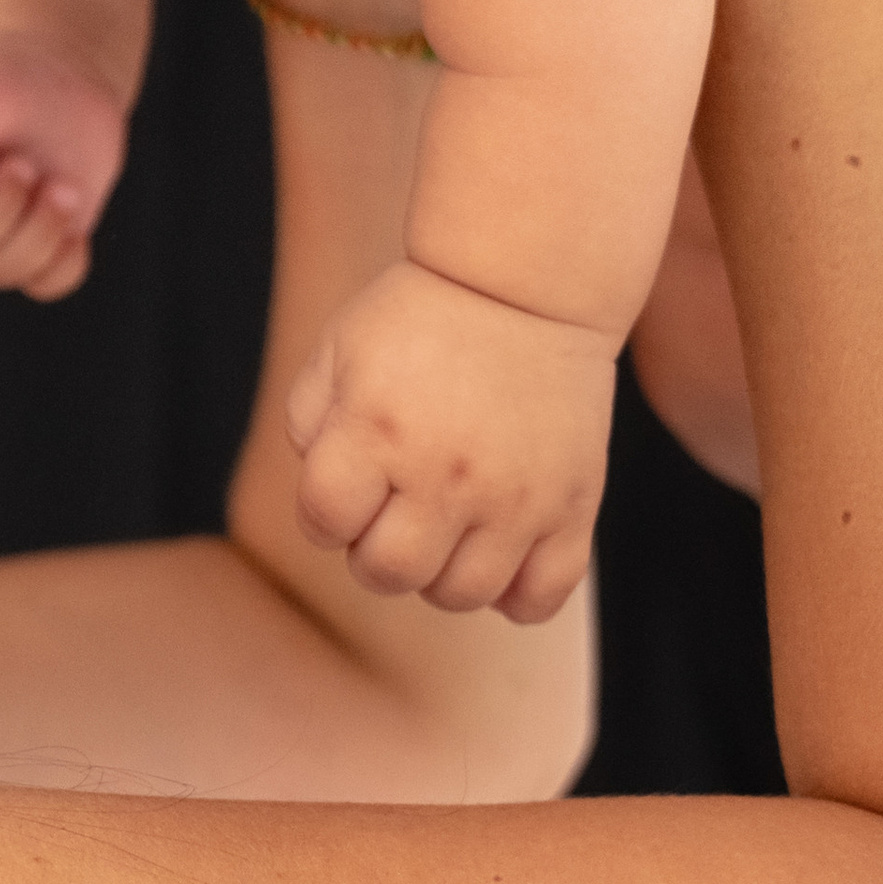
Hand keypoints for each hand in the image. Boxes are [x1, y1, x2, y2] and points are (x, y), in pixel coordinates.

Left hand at [287, 259, 616, 621]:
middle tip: (393, 509)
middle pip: (387, 574)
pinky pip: (542, 595)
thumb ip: (309, 427)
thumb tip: (324, 503)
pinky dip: (515, 595)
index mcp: (377, 433)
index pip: (324, 523)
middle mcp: (446, 474)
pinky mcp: (573, 505)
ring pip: (461, 595)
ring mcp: (515, 496)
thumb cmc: (420, 319)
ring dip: (438, 574)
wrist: (526, 287)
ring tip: (445, 526)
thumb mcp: (338, 351)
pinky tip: (498, 554)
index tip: (346, 488)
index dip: (324, 513)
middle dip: (373, 551)